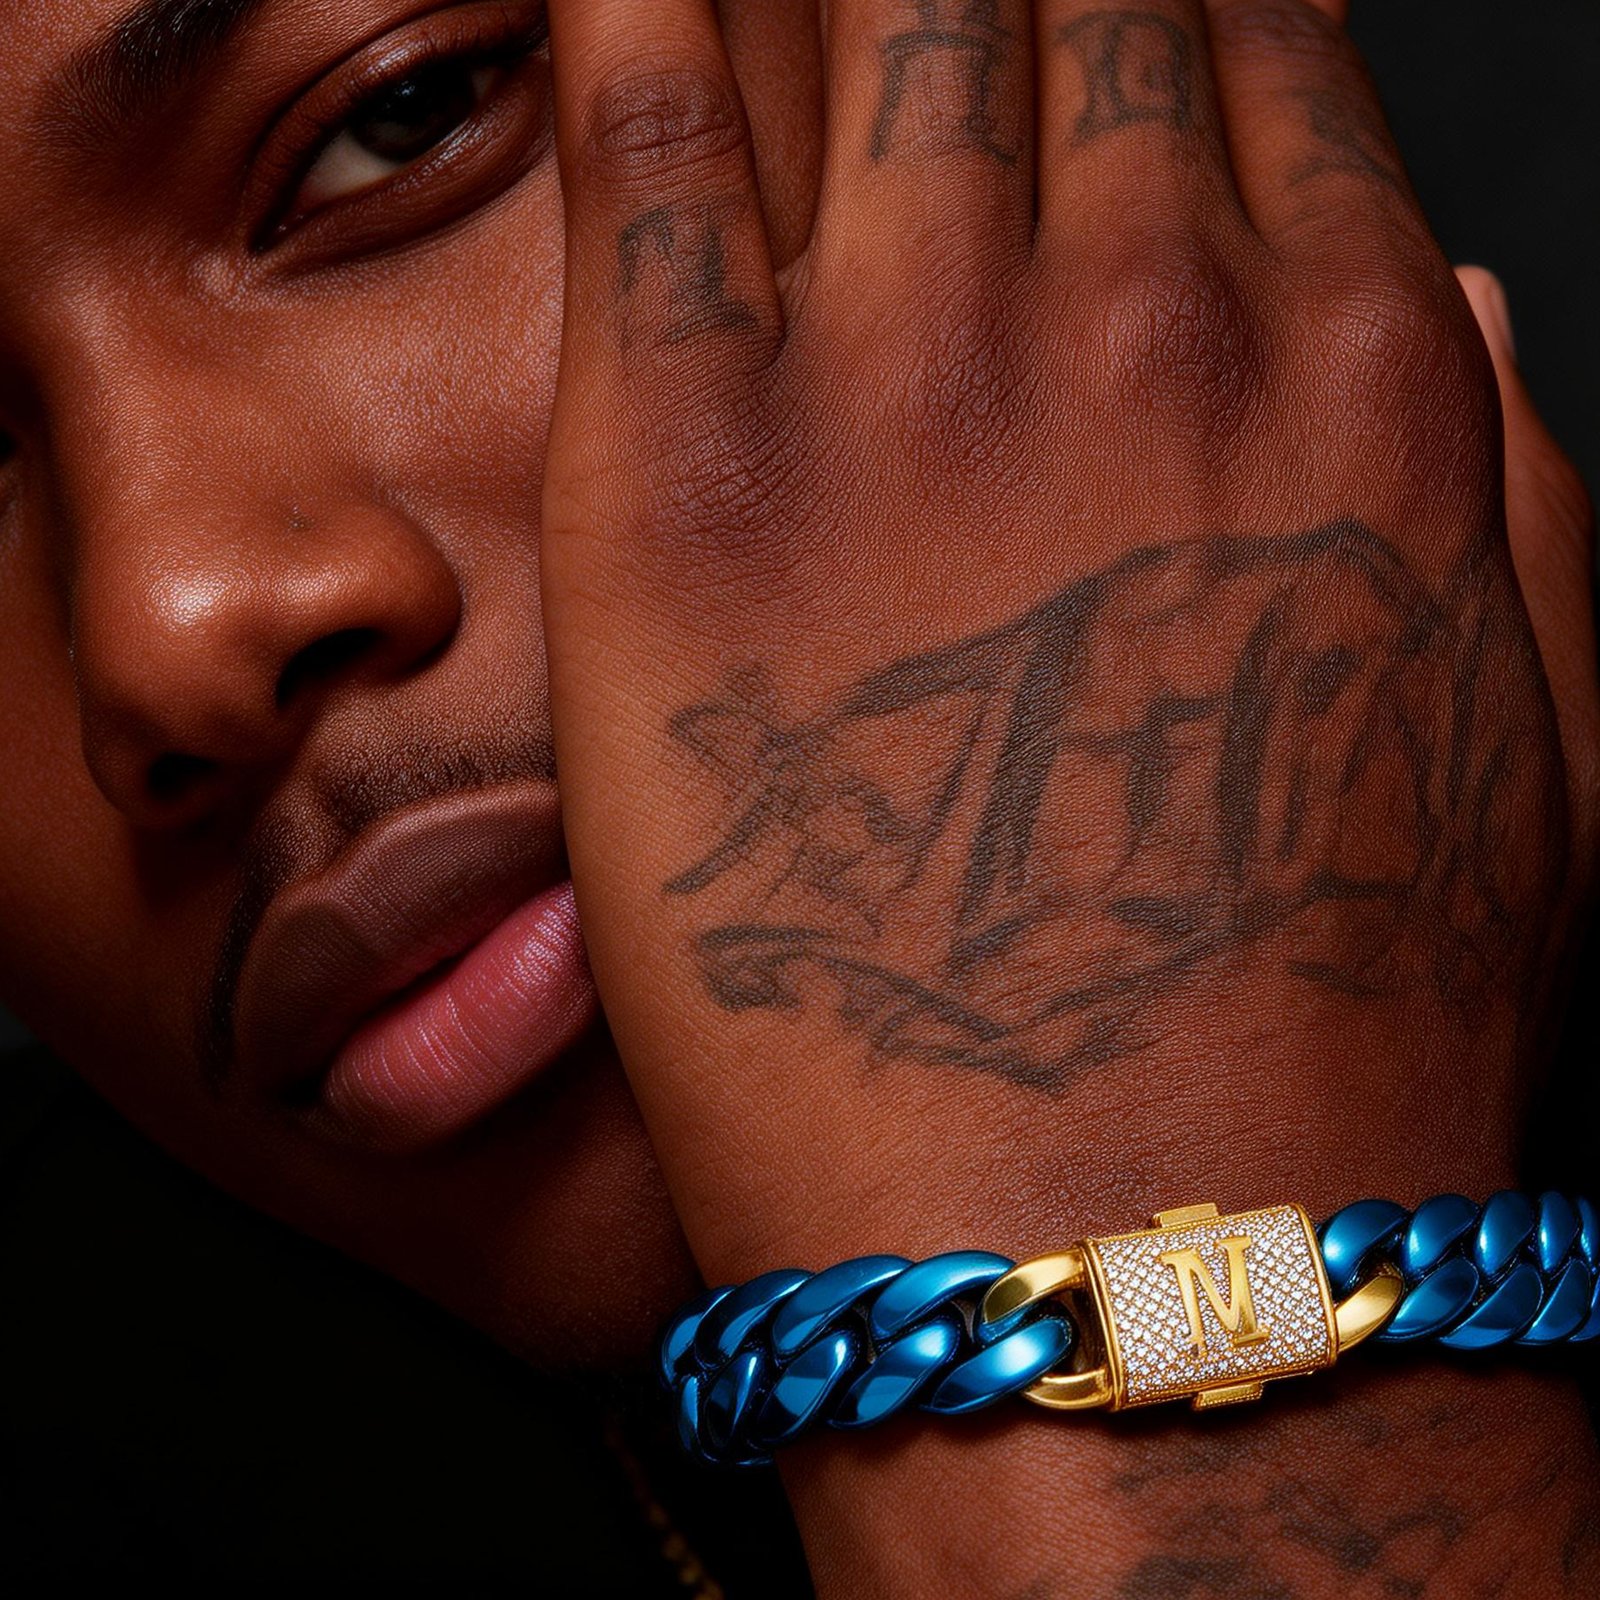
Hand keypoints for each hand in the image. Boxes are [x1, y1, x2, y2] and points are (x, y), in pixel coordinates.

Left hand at [540, 0, 1598, 1591]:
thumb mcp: (1503, 727)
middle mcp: (1133, 320)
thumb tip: (1419, 289)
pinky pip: (653, 142)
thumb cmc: (1327, 1031)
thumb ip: (1481, 473)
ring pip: (866, 10)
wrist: (1121, 1237)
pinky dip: (633, 7)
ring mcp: (905, 379)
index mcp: (1339, 367)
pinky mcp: (685, 479)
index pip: (1244, 49)